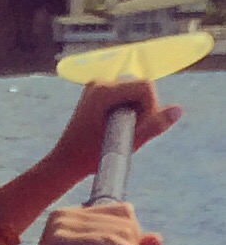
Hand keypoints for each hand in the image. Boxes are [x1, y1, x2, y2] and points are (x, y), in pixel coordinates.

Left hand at [44, 77, 179, 186]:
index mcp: (103, 90)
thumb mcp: (129, 142)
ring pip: (136, 94)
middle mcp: (99, 83)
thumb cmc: (92, 155)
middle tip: (127, 130)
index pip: (145, 86)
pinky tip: (117, 126)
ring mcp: (97, 87)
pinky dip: (129, 112)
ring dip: (137, 112)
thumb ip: (155, 125)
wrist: (66, 161)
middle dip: (144, 109)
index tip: (137, 126)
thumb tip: (178, 109)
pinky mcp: (99, 94)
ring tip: (120, 130)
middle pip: (142, 88)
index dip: (150, 107)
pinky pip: (127, 98)